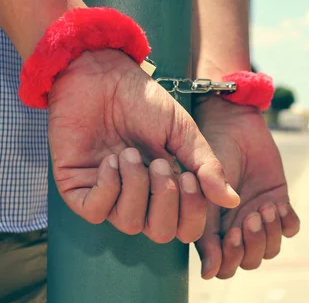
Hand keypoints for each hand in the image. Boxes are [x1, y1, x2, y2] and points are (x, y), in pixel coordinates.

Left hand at [47, 50, 238, 242]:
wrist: (103, 75)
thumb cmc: (144, 100)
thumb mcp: (183, 131)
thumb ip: (206, 166)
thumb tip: (231, 200)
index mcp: (167, 187)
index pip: (185, 227)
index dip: (191, 211)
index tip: (189, 175)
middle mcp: (139, 196)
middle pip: (159, 233)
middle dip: (164, 199)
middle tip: (158, 162)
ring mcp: (107, 193)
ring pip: (128, 224)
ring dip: (134, 187)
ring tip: (128, 153)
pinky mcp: (77, 187)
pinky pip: (95, 212)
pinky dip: (107, 188)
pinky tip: (109, 160)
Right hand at [193, 96, 299, 277]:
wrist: (234, 123)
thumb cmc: (211, 153)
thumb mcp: (202, 191)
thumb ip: (205, 229)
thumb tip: (209, 272)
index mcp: (213, 228)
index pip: (225, 266)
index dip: (231, 258)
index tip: (232, 233)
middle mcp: (235, 225)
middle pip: (250, 261)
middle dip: (253, 245)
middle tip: (251, 218)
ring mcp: (257, 213)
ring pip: (271, 249)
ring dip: (270, 234)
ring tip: (264, 208)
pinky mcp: (278, 199)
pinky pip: (291, 227)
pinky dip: (288, 222)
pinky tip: (279, 204)